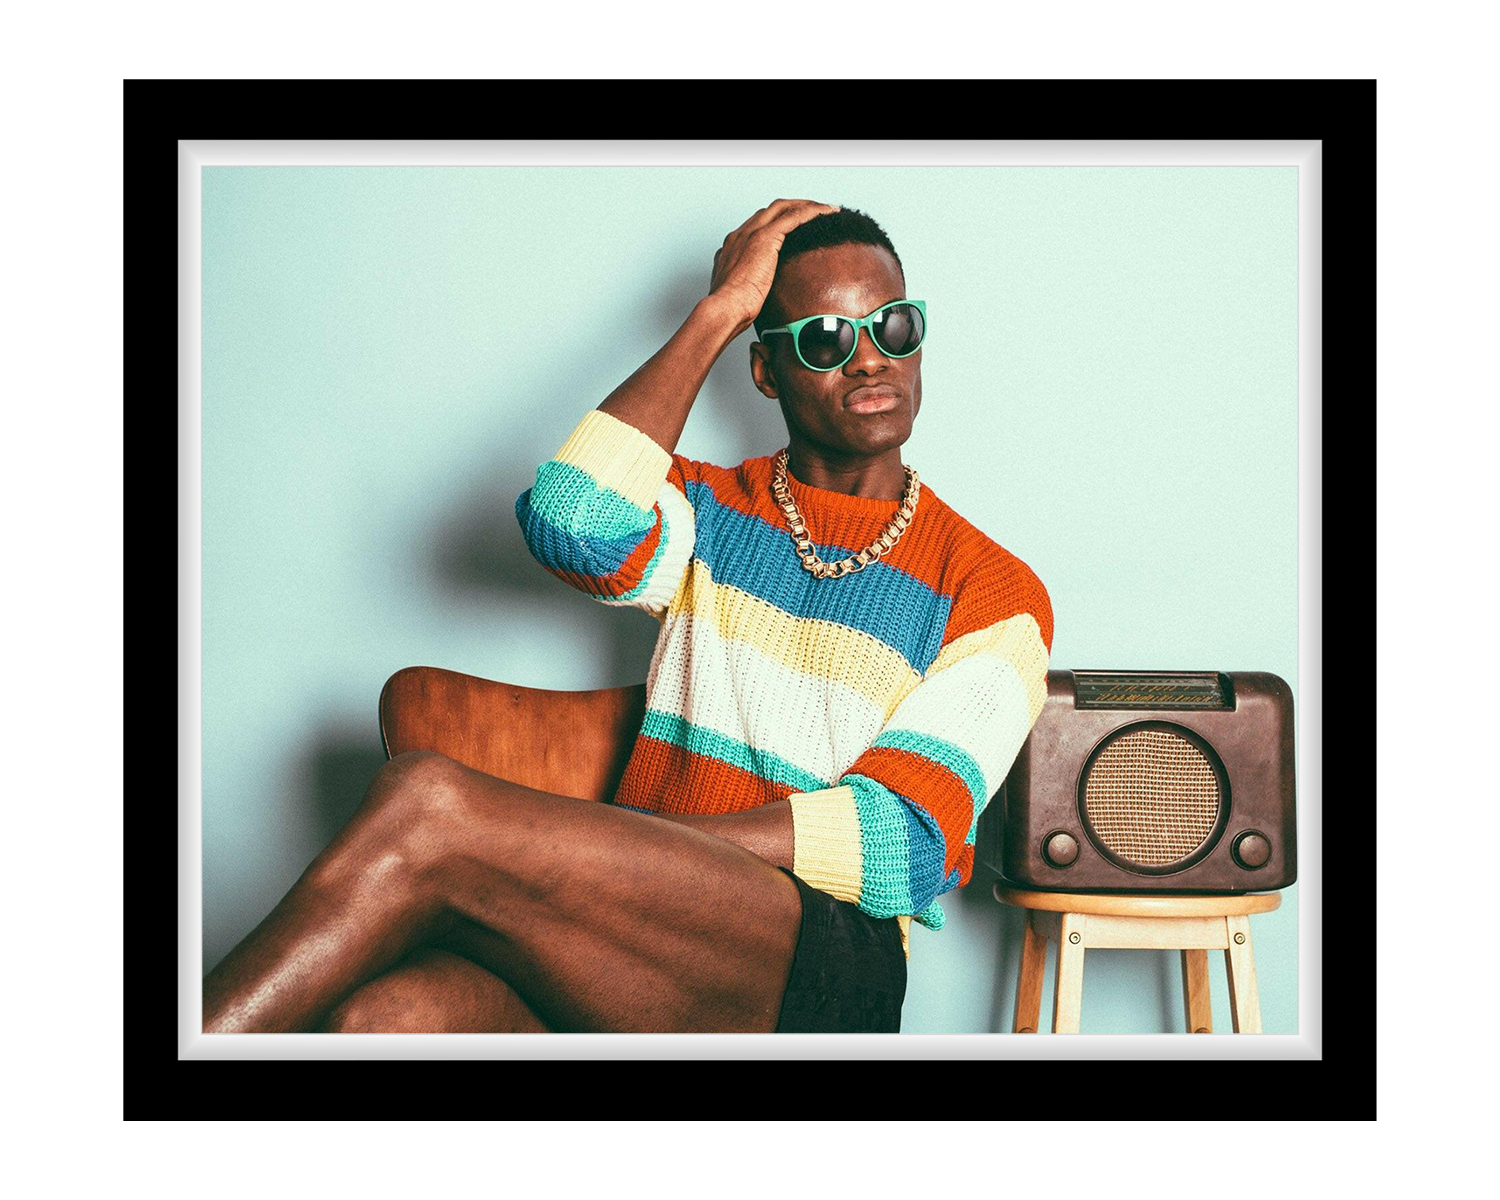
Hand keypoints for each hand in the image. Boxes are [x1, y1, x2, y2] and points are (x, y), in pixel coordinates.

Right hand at [707, 199, 839, 331]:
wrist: (725, 308)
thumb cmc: (731, 307)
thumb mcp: (738, 292)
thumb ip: (747, 285)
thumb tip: (757, 294)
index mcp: (734, 246)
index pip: (759, 223)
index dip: (778, 221)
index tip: (794, 228)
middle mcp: (742, 234)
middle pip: (772, 210)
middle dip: (795, 208)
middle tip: (815, 213)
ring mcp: (752, 233)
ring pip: (784, 208)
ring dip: (806, 206)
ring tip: (825, 210)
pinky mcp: (765, 238)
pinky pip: (794, 216)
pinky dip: (812, 212)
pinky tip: (826, 213)